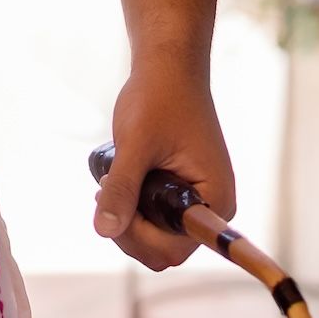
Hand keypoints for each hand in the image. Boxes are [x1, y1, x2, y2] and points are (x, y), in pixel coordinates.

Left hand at [94, 57, 236, 270]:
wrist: (169, 68)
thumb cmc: (159, 98)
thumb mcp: (135, 144)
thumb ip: (122, 188)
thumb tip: (104, 231)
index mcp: (214, 200)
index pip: (174, 248)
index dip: (138, 237)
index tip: (113, 203)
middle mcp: (211, 208)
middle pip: (162, 248)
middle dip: (127, 228)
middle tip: (104, 190)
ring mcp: (197, 201)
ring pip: (154, 235)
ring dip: (126, 217)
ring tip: (109, 181)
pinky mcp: (181, 192)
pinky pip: (154, 217)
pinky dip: (132, 207)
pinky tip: (117, 181)